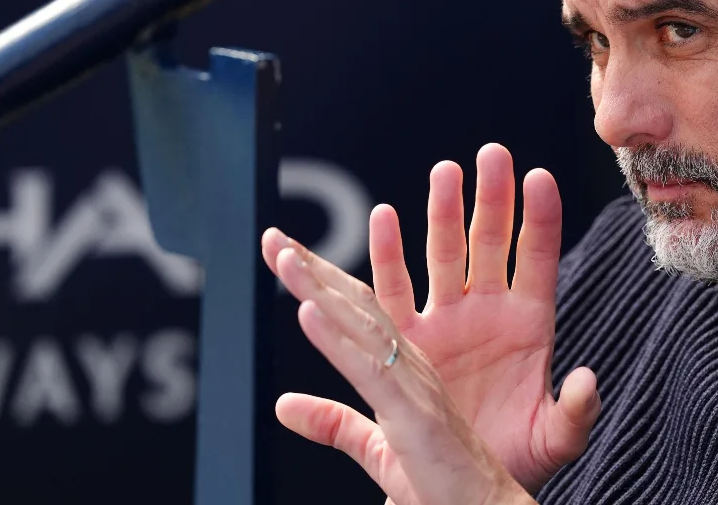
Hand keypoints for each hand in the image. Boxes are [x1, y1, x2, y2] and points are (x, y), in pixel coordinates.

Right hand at [263, 144, 599, 491]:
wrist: (463, 482)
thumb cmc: (516, 456)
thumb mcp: (553, 438)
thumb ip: (574, 412)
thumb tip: (587, 380)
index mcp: (530, 324)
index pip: (537, 259)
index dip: (540, 219)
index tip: (540, 177)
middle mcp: (486, 311)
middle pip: (489, 242)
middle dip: (490, 198)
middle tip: (490, 155)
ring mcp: (445, 321)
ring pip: (441, 255)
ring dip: (442, 213)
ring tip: (445, 172)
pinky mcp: (407, 343)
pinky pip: (393, 292)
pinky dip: (387, 257)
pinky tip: (385, 218)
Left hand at [269, 240, 534, 504]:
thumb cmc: (443, 484)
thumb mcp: (377, 450)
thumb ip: (334, 424)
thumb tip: (283, 405)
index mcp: (404, 367)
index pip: (355, 312)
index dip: (318, 279)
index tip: (285, 249)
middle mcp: (412, 364)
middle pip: (355, 305)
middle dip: (312, 268)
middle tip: (274, 237)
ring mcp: (413, 385)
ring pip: (362, 324)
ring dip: (319, 288)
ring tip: (286, 256)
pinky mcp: (412, 415)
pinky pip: (368, 370)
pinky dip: (336, 340)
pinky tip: (309, 312)